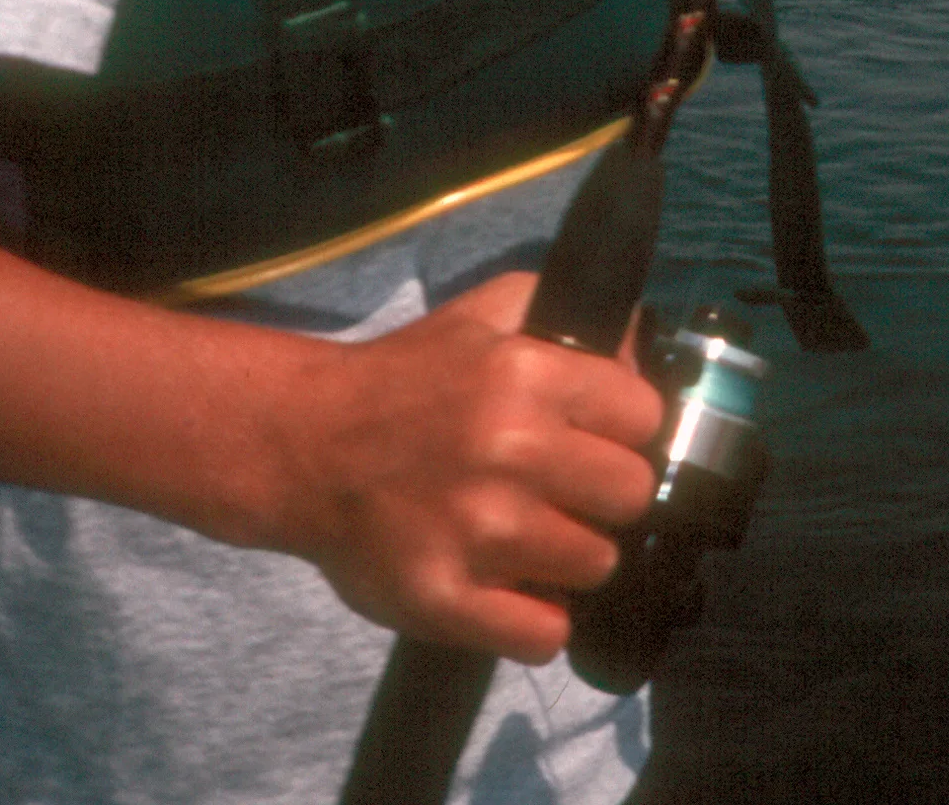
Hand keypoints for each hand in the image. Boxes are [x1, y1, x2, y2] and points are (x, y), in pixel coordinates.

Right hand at [273, 271, 663, 660]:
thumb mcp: (485, 313)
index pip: (644, 416)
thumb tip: (637, 352)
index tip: (595, 438)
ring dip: (569, 557)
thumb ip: (570, 320)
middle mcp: (510, 451)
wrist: (304, 443)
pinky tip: (512, 593)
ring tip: (530, 537)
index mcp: (526, 375)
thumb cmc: (404, 379)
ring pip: (595, 565)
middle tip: (565, 491)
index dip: (623, 428)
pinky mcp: (443, 599)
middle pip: (632, 494)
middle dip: (604, 493)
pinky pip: (540, 636)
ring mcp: (478, 532)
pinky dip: (536, 624)